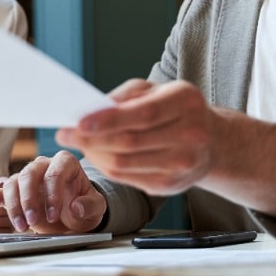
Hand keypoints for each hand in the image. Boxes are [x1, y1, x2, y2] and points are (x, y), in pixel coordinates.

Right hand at [0, 151, 105, 233]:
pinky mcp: (15, 191)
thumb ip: (90, 205)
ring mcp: (27, 177)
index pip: (54, 172)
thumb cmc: (84, 207)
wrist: (73, 216)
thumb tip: (76, 207)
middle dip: (29, 199)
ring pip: (12, 183)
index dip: (52, 194)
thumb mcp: (96, 208)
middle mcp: (44, 166)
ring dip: (14, 205)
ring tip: (22, 226)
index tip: (53, 214)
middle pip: (29, 174)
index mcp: (65, 163)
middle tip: (33, 221)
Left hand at [56, 79, 215, 195]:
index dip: (108, 120)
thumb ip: (124, 97)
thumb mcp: (156, 90)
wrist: (210, 142)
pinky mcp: (171, 185)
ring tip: (80, 144)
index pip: (143, 114)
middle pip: (130, 142)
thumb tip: (89, 112)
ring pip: (124, 164)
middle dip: (91, 139)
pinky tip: (98, 156)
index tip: (79, 122)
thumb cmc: (175, 109)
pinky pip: (127, 178)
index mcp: (186, 102)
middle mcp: (190, 134)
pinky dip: (106, 167)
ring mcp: (183, 164)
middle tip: (65, 134)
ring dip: (94, 154)